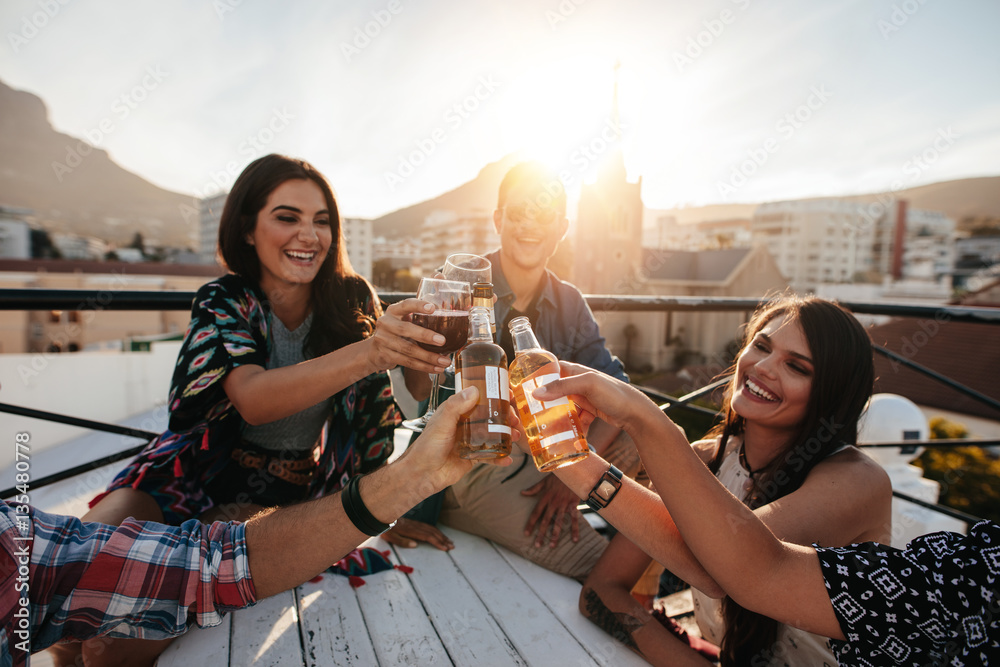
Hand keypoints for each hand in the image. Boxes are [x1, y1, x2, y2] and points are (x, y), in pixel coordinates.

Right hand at [365, 298, 450, 373]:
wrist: (374, 351)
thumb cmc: (396, 332)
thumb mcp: (403, 320)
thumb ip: (418, 317)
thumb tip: (449, 316)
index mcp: (393, 311)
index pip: (406, 305)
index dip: (419, 306)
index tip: (433, 308)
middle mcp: (386, 323)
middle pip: (406, 329)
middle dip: (425, 336)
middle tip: (442, 341)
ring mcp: (383, 340)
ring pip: (408, 350)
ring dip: (429, 357)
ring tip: (444, 361)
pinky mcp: (385, 355)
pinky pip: (407, 362)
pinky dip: (424, 366)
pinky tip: (436, 368)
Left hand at [382, 518, 454, 550]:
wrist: (383, 517)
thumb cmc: (387, 529)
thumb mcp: (391, 537)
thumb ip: (403, 542)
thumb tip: (415, 545)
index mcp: (411, 531)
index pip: (428, 537)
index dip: (437, 542)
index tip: (444, 548)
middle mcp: (416, 526)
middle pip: (433, 533)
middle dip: (443, 539)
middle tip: (452, 546)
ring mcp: (417, 524)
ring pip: (432, 529)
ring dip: (441, 535)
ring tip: (449, 541)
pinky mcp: (416, 523)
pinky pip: (429, 526)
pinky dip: (436, 531)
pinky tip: (439, 534)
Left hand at [400, 388, 514, 499]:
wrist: (423, 474)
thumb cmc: (427, 447)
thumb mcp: (442, 422)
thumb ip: (456, 406)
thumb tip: (473, 390)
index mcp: (457, 411)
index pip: (478, 398)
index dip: (494, 396)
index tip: (508, 395)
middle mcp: (465, 424)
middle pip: (490, 416)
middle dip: (505, 417)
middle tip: (514, 419)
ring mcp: (471, 440)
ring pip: (494, 434)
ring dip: (507, 434)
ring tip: (516, 436)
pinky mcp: (473, 456)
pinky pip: (490, 454)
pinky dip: (500, 456)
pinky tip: (507, 458)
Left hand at [522, 475, 582, 547]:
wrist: (571, 468)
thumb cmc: (558, 475)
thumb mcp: (544, 480)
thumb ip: (533, 489)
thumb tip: (522, 493)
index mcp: (545, 497)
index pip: (535, 513)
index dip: (530, 524)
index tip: (526, 534)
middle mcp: (553, 503)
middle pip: (546, 521)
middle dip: (541, 534)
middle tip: (537, 545)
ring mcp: (563, 504)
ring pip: (558, 522)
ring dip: (555, 535)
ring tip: (551, 546)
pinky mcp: (573, 504)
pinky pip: (574, 519)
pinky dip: (574, 529)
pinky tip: (574, 540)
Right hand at [533, 362, 652, 432]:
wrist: (637, 413)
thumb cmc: (615, 394)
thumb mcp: (587, 386)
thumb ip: (563, 386)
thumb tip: (537, 392)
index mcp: (574, 371)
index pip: (549, 369)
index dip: (535, 375)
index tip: (520, 387)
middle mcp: (577, 383)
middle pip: (553, 390)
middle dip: (542, 400)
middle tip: (528, 412)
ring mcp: (583, 398)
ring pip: (562, 406)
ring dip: (555, 416)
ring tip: (545, 426)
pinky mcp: (589, 411)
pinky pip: (574, 418)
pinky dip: (571, 426)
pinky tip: (568, 434)